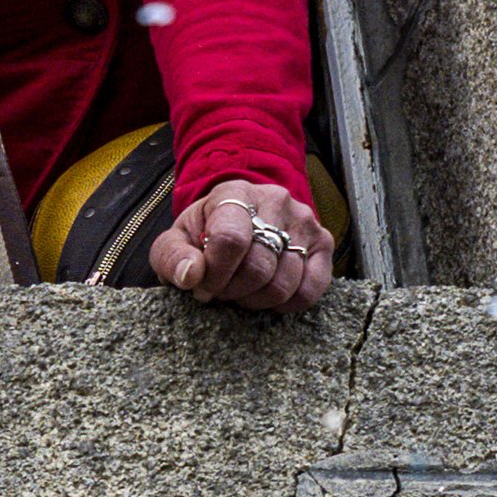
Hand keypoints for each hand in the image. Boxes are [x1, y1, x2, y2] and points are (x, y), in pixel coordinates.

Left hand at [150, 177, 333, 311]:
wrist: (243, 214)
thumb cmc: (208, 229)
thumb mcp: (179, 237)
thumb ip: (172, 255)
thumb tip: (189, 276)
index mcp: (235, 192)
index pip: (230, 239)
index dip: (215, 273)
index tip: (203, 286)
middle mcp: (275, 201)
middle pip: (258, 266)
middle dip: (233, 290)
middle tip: (221, 291)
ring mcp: (304, 222)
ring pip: (284, 283)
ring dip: (256, 300)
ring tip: (240, 291)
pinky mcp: (324, 244)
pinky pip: (309, 292)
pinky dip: (285, 304)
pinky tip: (266, 296)